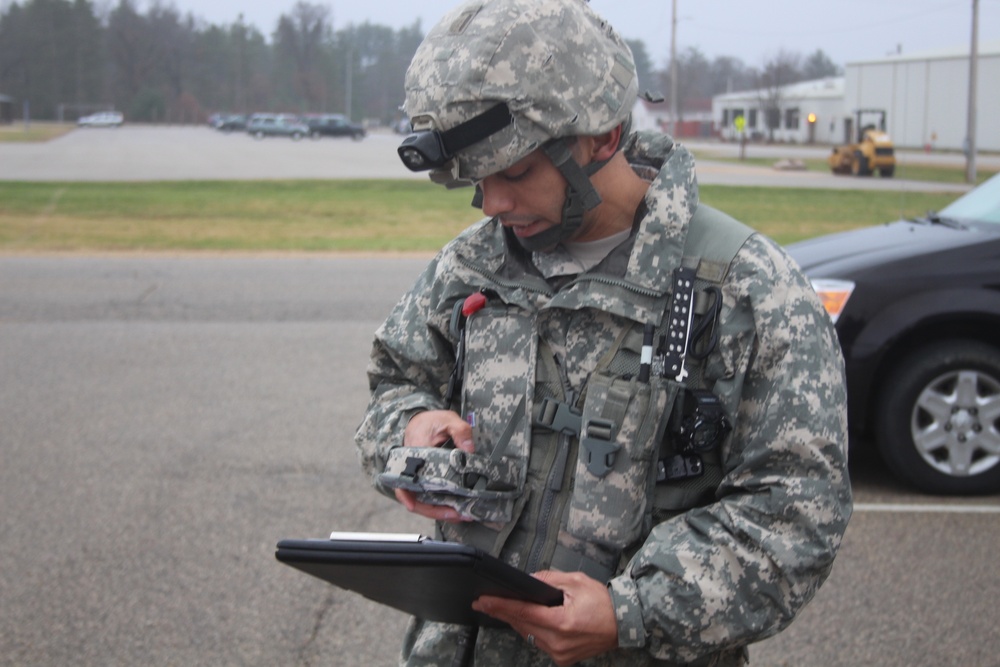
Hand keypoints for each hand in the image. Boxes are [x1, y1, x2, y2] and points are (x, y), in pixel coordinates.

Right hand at [395, 410, 475, 522]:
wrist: (420, 421)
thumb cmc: (430, 422)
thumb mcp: (448, 420)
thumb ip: (460, 431)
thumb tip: (470, 449)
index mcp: (413, 454)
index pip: (405, 478)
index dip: (407, 495)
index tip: (413, 505)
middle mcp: (411, 469)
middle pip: (415, 496)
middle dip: (434, 509)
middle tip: (456, 514)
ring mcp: (416, 476)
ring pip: (422, 500)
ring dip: (439, 510)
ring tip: (460, 515)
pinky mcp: (424, 480)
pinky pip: (428, 496)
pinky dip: (439, 505)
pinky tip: (454, 509)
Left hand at [472, 570, 618, 665]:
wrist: (623, 624)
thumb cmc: (602, 601)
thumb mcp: (576, 582)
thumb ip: (549, 580)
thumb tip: (528, 580)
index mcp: (562, 622)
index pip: (523, 613)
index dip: (500, 606)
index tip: (483, 601)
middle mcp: (558, 642)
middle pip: (522, 625)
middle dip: (503, 612)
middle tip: (485, 602)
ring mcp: (560, 653)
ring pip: (528, 635)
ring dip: (517, 621)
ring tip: (503, 607)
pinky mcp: (562, 659)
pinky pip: (539, 643)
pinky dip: (531, 630)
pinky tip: (526, 619)